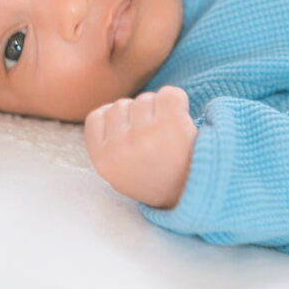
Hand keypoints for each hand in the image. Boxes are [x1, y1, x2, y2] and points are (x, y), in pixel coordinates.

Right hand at [84, 86, 197, 208]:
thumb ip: (108, 144)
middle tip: (154, 138)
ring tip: (168, 133)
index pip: (96, 117)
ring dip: (158, 110)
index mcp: (102, 159)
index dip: (115, 120)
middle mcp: (121, 147)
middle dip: (138, 116)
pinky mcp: (172, 125)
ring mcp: (146, 135)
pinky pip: (169, 94)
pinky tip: (180, 118)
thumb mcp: (119, 171)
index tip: (130, 132)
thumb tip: (110, 109)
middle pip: (121, 105)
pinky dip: (176, 101)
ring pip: (145, 99)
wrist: (192, 195)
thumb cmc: (154, 179)